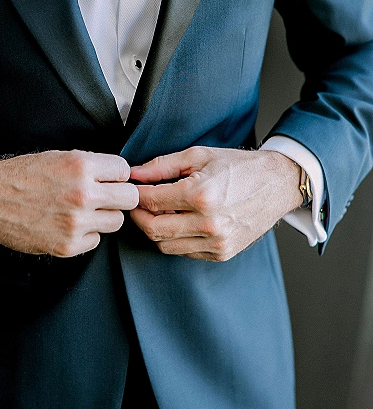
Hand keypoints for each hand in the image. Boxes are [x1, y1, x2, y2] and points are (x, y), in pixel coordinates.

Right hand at [0, 150, 138, 256]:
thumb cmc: (20, 176)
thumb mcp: (57, 157)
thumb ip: (88, 165)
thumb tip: (115, 174)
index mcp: (80, 166)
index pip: (124, 171)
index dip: (117, 175)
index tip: (109, 180)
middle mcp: (82, 194)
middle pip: (129, 198)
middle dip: (119, 196)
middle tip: (106, 197)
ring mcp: (76, 222)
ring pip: (116, 221)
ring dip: (104, 217)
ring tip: (83, 211)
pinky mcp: (68, 245)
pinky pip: (95, 240)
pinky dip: (86, 235)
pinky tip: (68, 225)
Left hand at [129, 146, 302, 260]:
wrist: (277, 183)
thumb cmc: (239, 166)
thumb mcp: (198, 155)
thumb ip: (161, 166)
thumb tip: (133, 174)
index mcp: (201, 194)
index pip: (151, 202)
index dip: (135, 196)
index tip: (131, 190)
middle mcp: (209, 223)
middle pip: (153, 230)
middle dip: (139, 217)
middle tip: (138, 205)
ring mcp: (217, 242)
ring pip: (165, 245)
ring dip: (156, 229)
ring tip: (161, 211)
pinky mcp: (222, 253)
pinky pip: (184, 251)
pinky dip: (175, 239)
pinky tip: (180, 221)